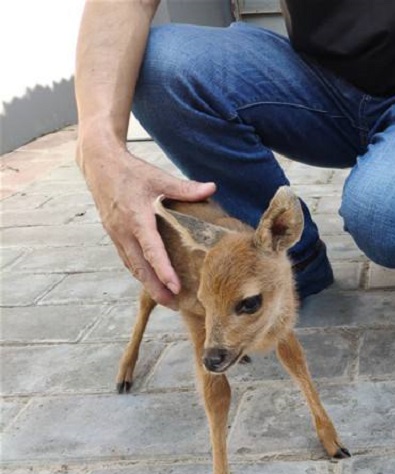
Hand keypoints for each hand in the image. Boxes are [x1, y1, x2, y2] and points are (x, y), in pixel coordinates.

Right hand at [77, 145, 215, 307]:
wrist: (98, 164)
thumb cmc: (130, 170)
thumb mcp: (158, 177)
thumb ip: (185, 188)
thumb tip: (212, 188)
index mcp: (136, 218)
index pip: (152, 250)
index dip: (163, 270)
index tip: (175, 287)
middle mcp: (123, 230)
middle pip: (140, 267)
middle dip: (156, 288)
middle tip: (173, 304)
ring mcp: (116, 234)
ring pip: (132, 266)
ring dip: (147, 284)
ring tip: (165, 301)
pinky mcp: (114, 234)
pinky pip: (127, 258)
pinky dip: (139, 272)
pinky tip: (150, 282)